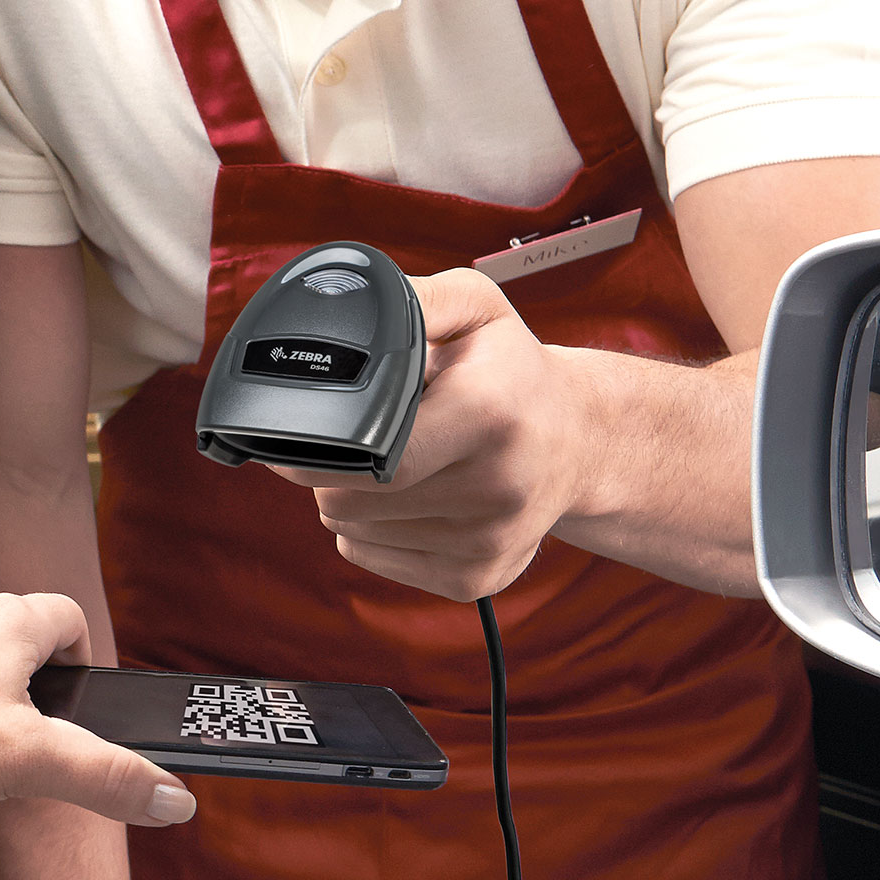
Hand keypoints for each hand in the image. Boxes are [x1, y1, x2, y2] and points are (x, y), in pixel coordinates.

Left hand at [269, 268, 581, 600]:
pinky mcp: (476, 579)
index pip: (371, 459)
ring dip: (351, 500)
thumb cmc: (512, 370)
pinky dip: (371, 530)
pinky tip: (408, 497)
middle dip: (329, 470)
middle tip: (357, 438)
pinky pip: (374, 558)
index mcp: (487, 414)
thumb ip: (413, 300)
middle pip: (349, 501)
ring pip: (353, 532)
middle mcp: (495, 487)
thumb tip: (349, 311)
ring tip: (395, 462)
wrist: (581, 440)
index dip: (318, 450)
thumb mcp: (476, 307)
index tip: (298, 434)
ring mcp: (487, 543)